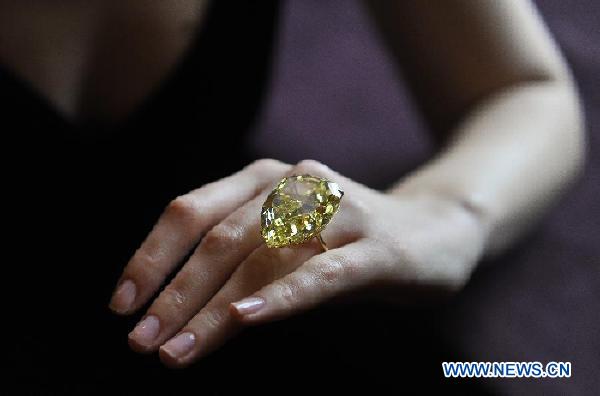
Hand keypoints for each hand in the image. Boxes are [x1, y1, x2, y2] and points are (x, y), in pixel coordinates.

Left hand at [109, 159, 486, 366]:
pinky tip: (245, 319)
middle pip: (219, 239)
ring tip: (176, 351)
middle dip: (174, 293)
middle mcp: (294, 184)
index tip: (122, 305)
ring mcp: (337, 211)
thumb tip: (173, 307)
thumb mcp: (286, 243)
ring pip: (261, 260)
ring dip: (212, 308)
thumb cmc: (346, 242)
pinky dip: (280, 296)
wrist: (436, 230)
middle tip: (141, 341)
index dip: (151, 257)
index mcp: (264, 179)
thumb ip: (239, 260)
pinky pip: (321, 274)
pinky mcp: (375, 247)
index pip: (191, 212)